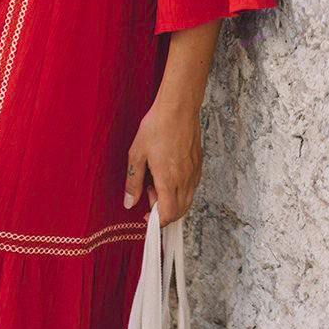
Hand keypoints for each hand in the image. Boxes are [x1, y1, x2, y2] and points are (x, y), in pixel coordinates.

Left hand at [123, 98, 202, 226]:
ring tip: (157, 183)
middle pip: (179, 211)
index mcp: (168, 180)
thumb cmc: (157, 127)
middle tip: (148, 194)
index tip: (145, 216)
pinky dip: (182, 192)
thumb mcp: (136, 154)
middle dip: (163, 212)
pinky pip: (192, 188)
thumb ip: (133, 181)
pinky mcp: (198, 165)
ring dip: (173, 202)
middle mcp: (184, 180)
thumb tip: (129, 202)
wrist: (178, 108)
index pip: (167, 214)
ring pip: (187, 201)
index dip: (156, 221)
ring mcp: (194, 173)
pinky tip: (169, 177)